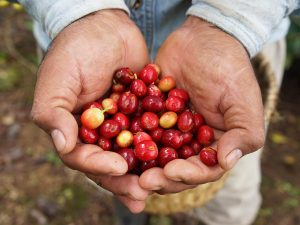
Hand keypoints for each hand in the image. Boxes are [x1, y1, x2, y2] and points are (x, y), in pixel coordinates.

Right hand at [31, 10, 149, 211]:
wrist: (104, 27)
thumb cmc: (74, 51)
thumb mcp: (57, 79)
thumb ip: (54, 113)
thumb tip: (63, 145)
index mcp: (76, 130)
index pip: (84, 157)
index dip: (99, 167)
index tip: (120, 168)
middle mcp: (100, 133)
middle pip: (111, 162)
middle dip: (126, 179)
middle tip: (143, 192)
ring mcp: (124, 124)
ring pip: (135, 153)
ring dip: (147, 170)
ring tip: (162, 183)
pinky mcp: (144, 113)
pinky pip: (155, 132)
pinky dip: (165, 144)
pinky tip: (178, 155)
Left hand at [139, 16, 264, 193]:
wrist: (202, 38)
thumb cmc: (228, 69)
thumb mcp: (243, 100)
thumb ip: (243, 133)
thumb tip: (225, 162)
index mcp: (213, 145)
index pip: (202, 170)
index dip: (187, 175)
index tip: (170, 172)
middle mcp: (188, 142)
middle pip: (174, 169)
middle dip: (159, 177)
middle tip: (142, 181)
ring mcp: (166, 130)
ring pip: (152, 155)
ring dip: (140, 165)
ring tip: (125, 168)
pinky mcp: (148, 115)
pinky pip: (136, 129)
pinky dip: (127, 138)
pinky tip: (114, 144)